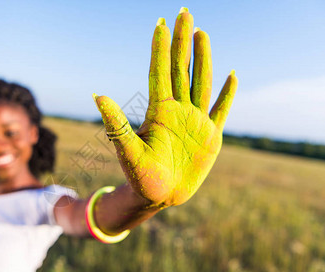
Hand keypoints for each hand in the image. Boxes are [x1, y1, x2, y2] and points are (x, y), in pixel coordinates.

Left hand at [94, 7, 237, 207]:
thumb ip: (116, 123)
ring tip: (201, 33)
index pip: (160, 72)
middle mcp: (177, 110)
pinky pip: (221, 110)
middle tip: (185, 12)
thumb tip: (97, 95)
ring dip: (203, 58)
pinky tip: (232, 75)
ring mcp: (195, 121)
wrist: (159, 196)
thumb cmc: (140, 176)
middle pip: (181, 69)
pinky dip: (228, 94)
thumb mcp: (127, 149)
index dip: (160, 47)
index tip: (161, 23)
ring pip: (201, 83)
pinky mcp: (210, 137)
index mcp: (158, 111)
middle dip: (182, 40)